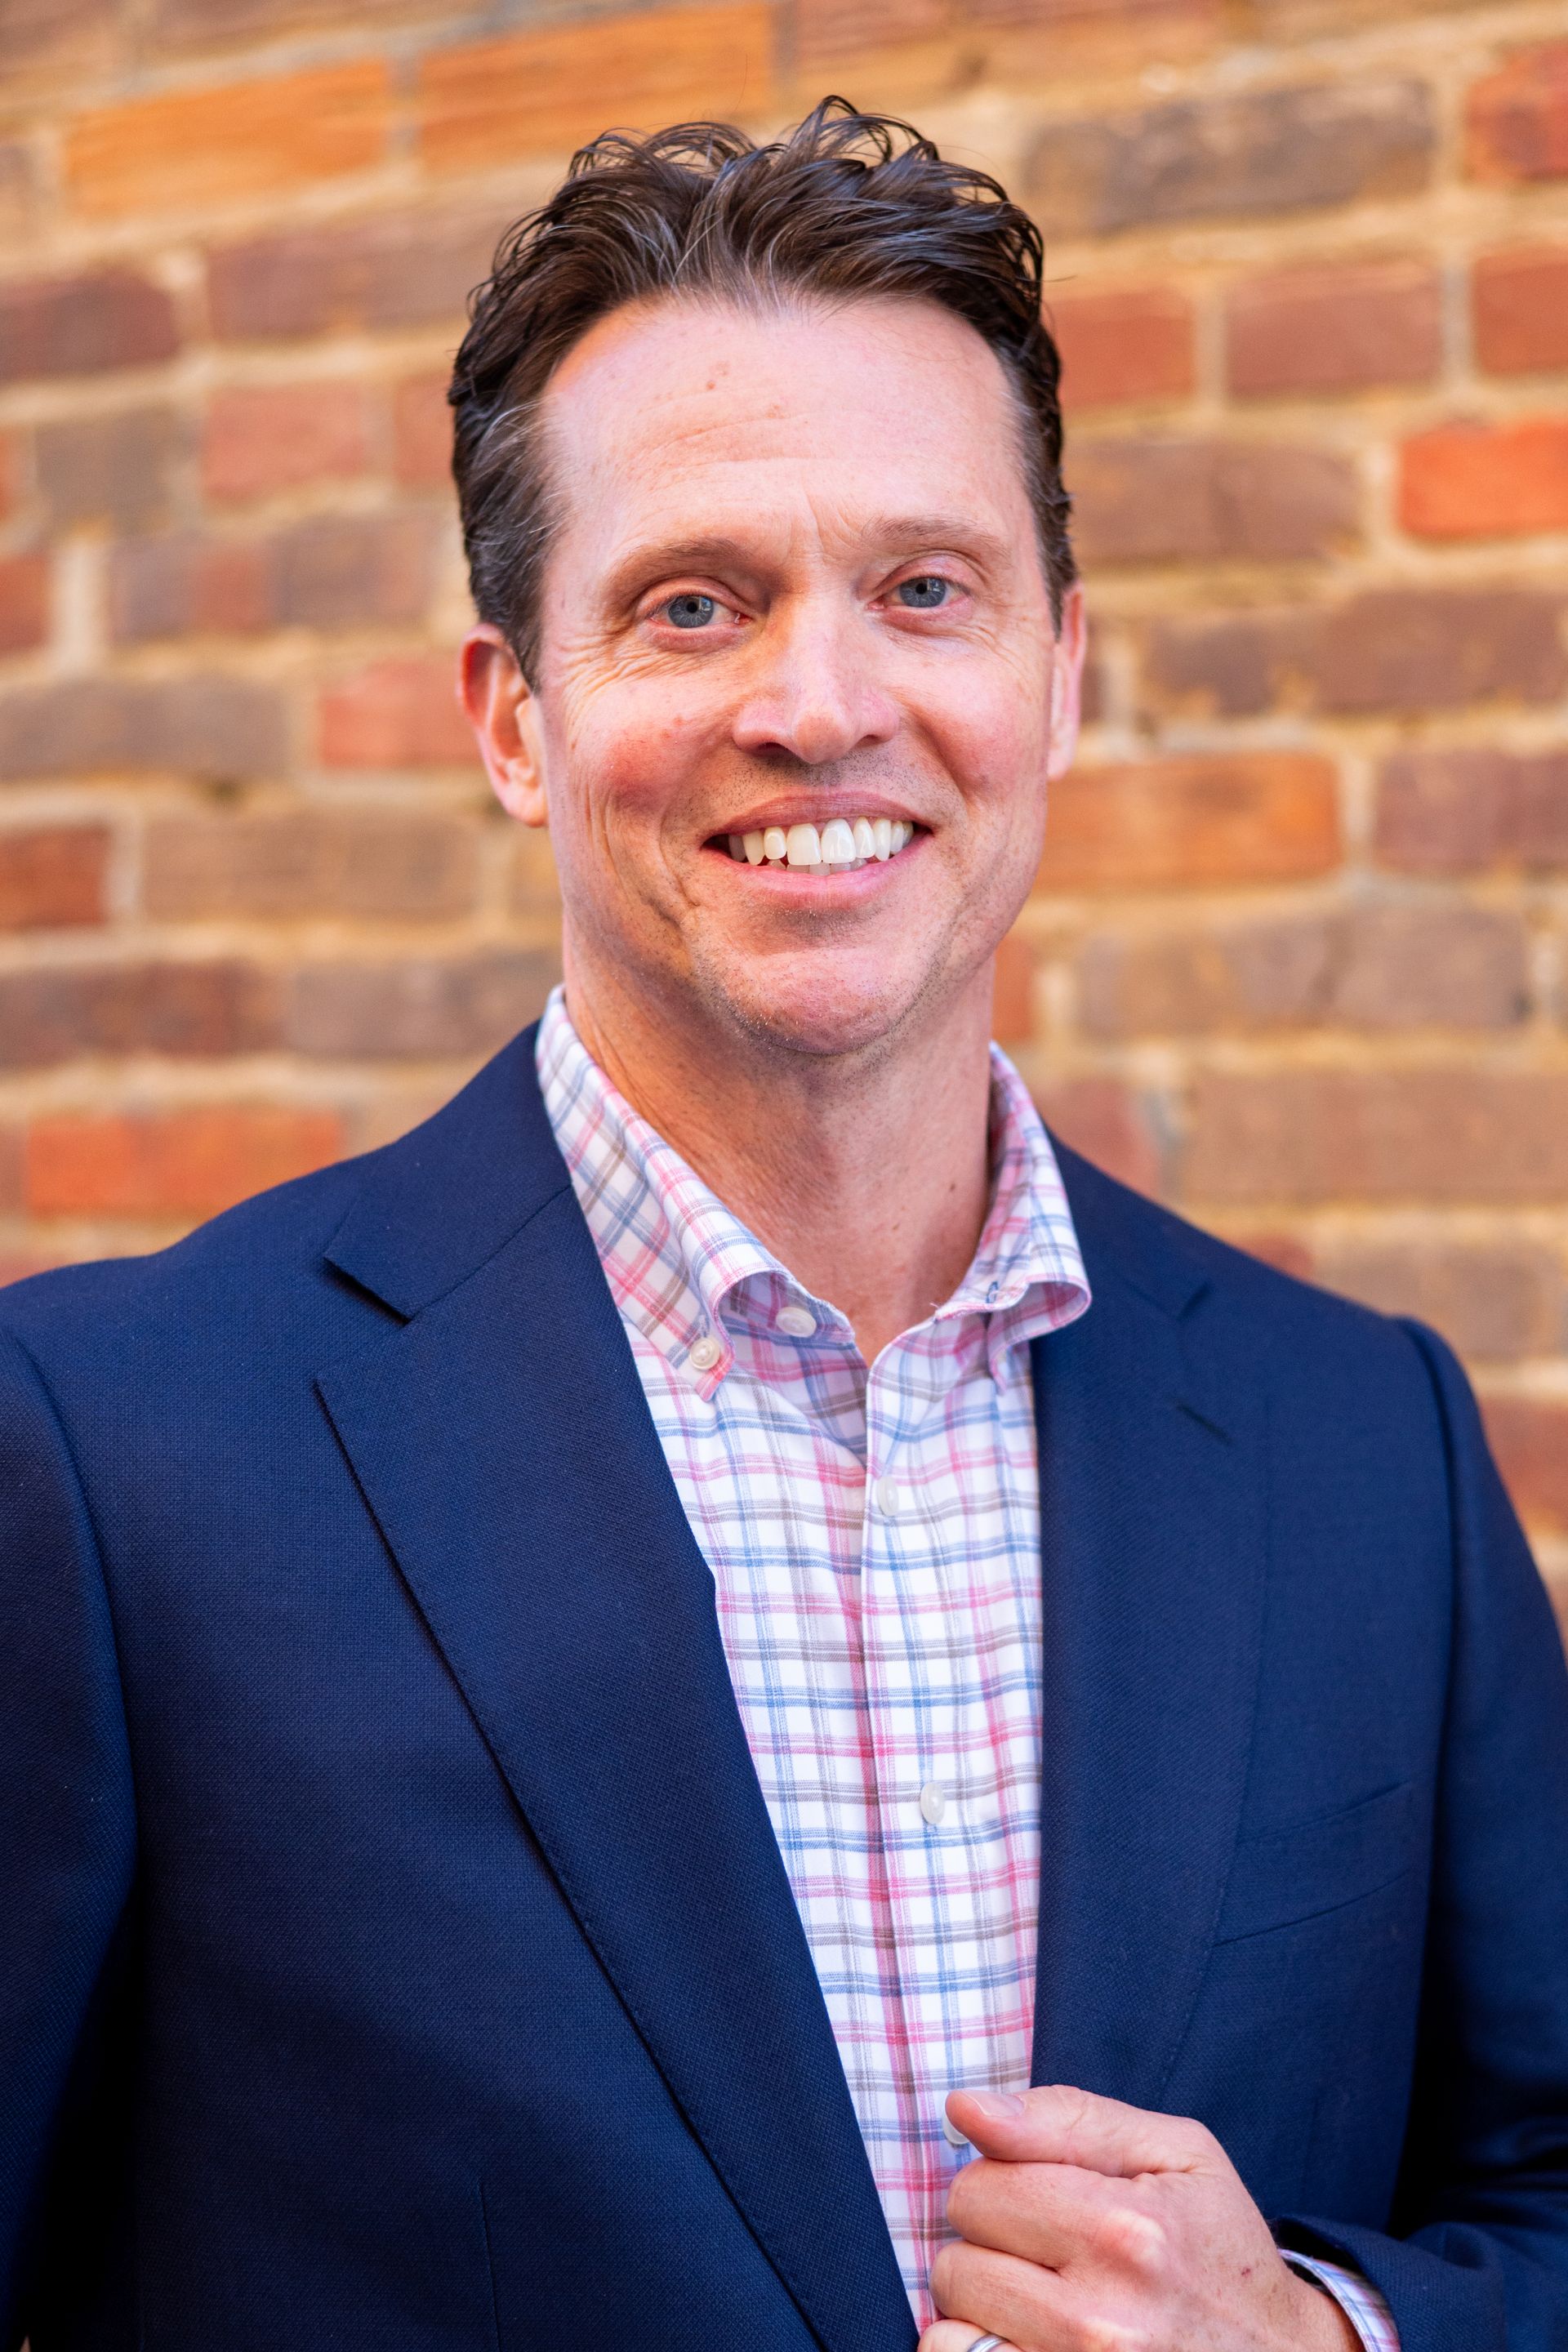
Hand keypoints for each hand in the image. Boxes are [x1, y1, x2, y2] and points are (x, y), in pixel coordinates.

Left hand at [918, 2084, 1361, 2351]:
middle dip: (990, 2249)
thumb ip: (1065, 2118)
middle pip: (956, 2261)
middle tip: (1051, 2256)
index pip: (979, 2188)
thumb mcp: (1175, 2153)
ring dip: (984, 2309)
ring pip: (951, 2326)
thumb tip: (964, 2107)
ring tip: (1041, 2301)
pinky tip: (1030, 2338)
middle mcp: (1102, 2318)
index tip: (1045, 2200)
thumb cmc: (1219, 2246)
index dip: (1001, 2185)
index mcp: (1126, 2230)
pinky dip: (981, 2350)